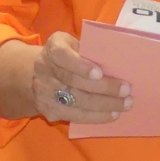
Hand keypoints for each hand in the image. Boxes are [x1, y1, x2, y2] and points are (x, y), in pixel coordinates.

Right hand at [0, 32, 131, 123]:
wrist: (33, 73)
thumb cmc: (65, 56)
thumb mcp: (71, 44)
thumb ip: (88, 48)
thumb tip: (118, 60)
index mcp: (52, 49)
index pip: (63, 56)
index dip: (81, 65)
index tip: (99, 73)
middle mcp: (44, 70)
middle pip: (74, 82)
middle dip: (103, 88)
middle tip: (126, 90)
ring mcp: (44, 92)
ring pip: (76, 102)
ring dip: (104, 105)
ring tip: (124, 104)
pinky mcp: (48, 109)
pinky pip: (74, 116)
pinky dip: (95, 116)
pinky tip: (111, 114)